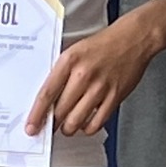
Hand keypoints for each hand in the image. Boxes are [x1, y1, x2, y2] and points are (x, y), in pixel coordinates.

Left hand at [25, 15, 161, 138]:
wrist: (134, 38)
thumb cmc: (104, 45)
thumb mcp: (75, 51)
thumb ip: (62, 74)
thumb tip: (48, 100)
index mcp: (69, 61)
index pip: (47, 93)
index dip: (37, 114)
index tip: (32, 127)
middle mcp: (84, 75)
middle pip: (60, 111)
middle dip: (53, 123)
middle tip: (51, 125)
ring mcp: (100, 87)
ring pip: (76, 121)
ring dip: (69, 128)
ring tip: (68, 125)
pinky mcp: (115, 97)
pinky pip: (97, 123)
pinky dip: (88, 128)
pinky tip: (85, 122)